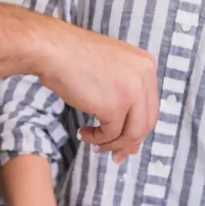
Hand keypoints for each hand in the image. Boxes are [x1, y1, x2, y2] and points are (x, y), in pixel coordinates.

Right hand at [36, 26, 157, 164]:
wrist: (54, 50)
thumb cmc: (74, 58)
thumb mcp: (111, 70)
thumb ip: (125, 93)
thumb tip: (130, 133)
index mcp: (146, 65)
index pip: (150, 106)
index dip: (137, 129)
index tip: (125, 143)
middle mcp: (145, 77)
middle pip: (146, 123)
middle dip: (129, 143)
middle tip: (115, 155)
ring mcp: (132, 91)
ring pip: (132, 133)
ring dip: (113, 144)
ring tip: (95, 145)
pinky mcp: (115, 106)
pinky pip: (111, 134)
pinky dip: (97, 139)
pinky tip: (83, 134)